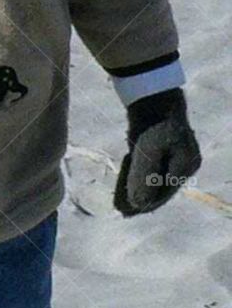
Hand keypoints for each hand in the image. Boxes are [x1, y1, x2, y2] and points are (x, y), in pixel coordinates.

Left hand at [113, 88, 200, 215]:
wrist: (152, 96)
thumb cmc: (153, 124)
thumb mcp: (147, 153)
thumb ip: (143, 179)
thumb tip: (138, 204)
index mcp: (186, 165)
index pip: (165, 193)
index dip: (146, 204)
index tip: (128, 212)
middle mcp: (184, 162)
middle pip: (161, 187)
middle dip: (142, 198)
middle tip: (122, 210)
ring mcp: (175, 154)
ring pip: (155, 178)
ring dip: (139, 188)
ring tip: (121, 199)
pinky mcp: (163, 147)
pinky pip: (151, 167)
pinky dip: (139, 175)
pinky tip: (126, 181)